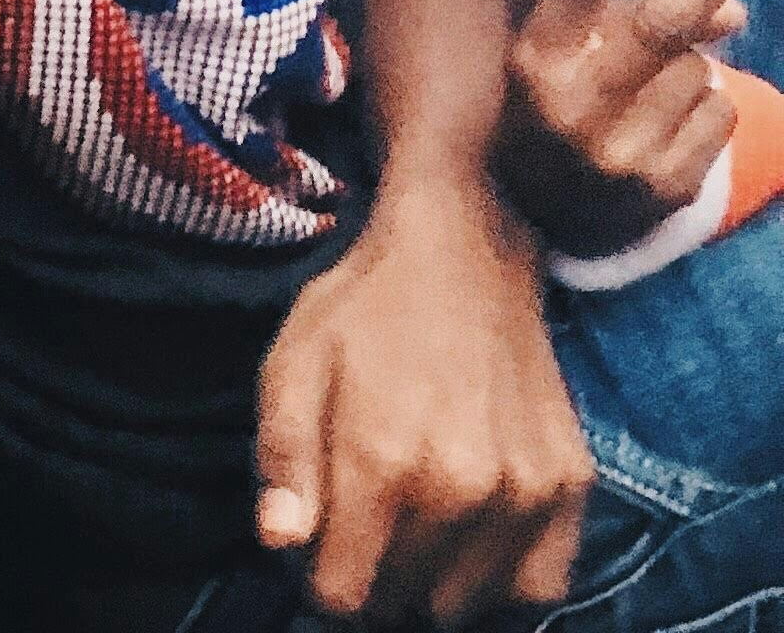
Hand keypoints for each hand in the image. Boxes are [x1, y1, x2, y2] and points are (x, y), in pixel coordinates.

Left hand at [255, 182, 589, 623]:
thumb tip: (281, 542)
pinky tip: (470, 543)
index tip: (319, 550)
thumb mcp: (291, 366)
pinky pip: (539, 587)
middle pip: (404, 605)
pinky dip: (500, 584)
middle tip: (363, 534)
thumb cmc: (364, 310)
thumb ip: (284, 461)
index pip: (345, 596)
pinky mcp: (571, 487)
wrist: (465, 255)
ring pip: (468, 606)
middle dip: (372, 584)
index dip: (319, 582)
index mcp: (382, 461)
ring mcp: (526, 493)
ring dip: (432, 588)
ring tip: (413, 533)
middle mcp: (462, 489)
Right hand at [500, 0, 783, 257]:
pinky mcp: (661, 190)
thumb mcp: (561, 55)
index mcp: (536, 58)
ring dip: (688, 69)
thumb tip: (737, 11)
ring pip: (701, 69)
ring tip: (639, 98)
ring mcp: (621, 152)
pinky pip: (718, 113)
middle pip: (663, 26)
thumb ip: (628, 20)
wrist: (529, 219)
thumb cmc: (550, 106)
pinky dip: (702, 110)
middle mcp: (573, 104)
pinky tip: (659, 130)